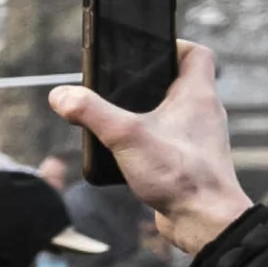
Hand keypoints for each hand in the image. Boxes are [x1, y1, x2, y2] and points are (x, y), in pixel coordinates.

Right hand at [48, 41, 251, 255]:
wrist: (205, 221)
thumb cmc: (181, 176)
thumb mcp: (126, 136)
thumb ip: (91, 112)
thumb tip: (61, 95)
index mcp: (198, 96)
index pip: (197, 53)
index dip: (173, 45)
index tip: (146, 50)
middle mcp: (203, 113)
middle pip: (179, 82)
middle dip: (148, 81)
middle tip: (120, 86)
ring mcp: (197, 138)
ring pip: (172, 113)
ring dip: (147, 112)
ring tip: (119, 119)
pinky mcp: (188, 161)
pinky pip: (168, 140)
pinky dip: (149, 140)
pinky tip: (127, 153)